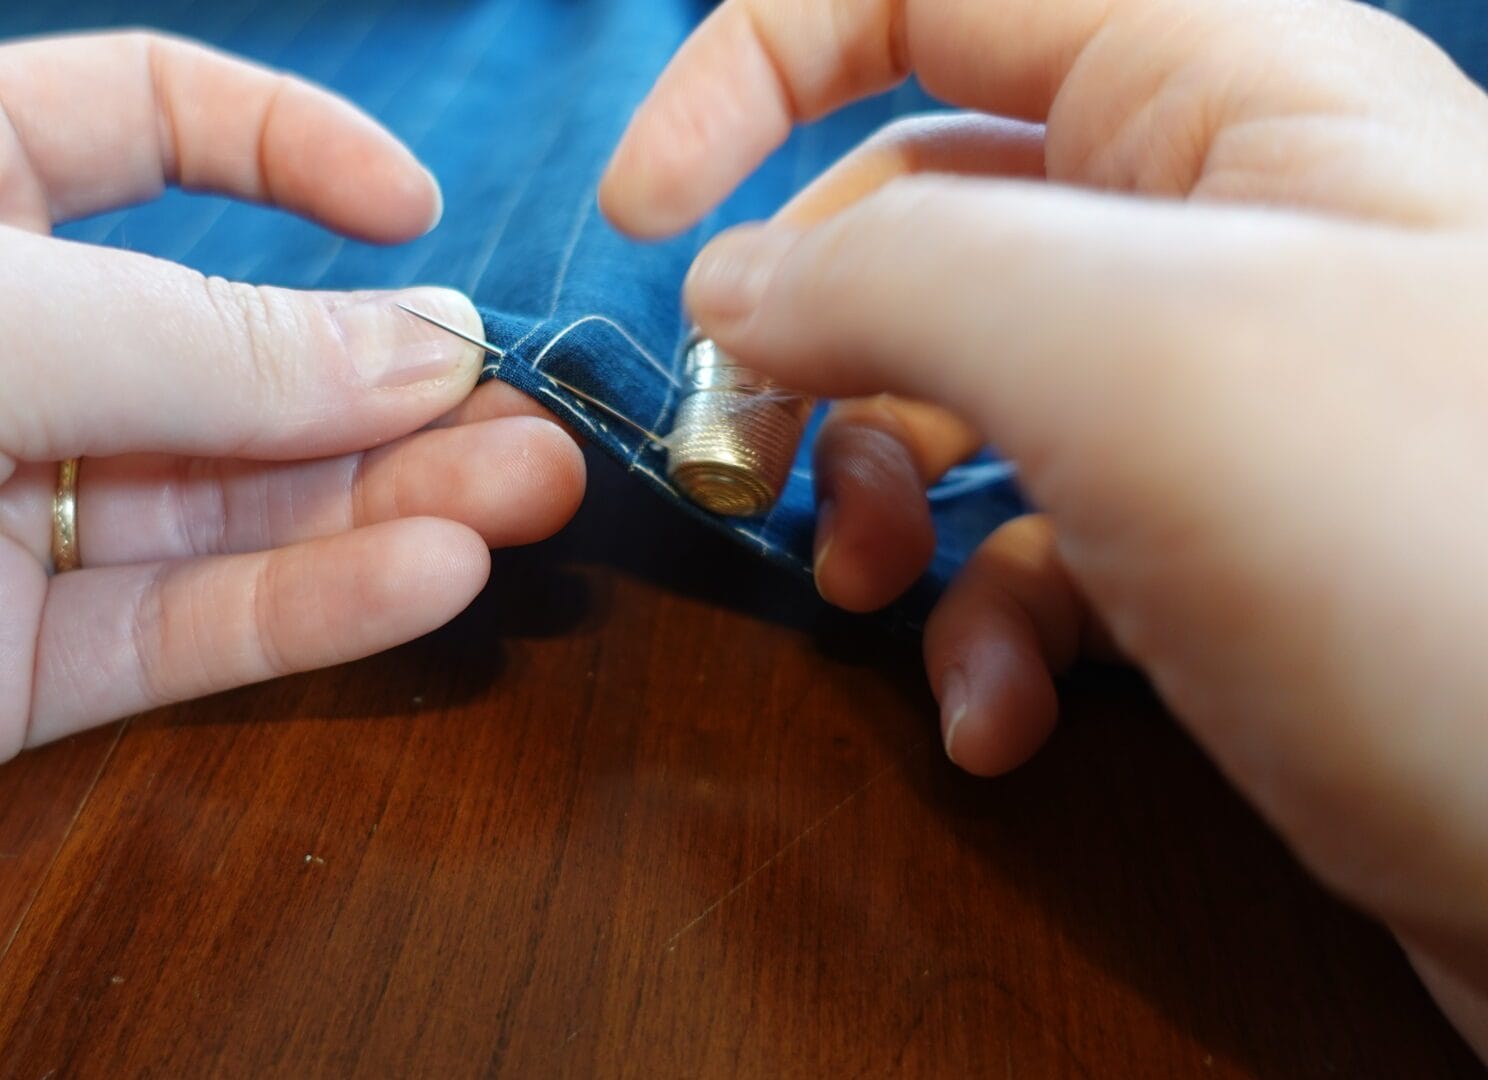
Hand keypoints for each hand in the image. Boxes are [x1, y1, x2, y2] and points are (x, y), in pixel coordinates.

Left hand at [0, 32, 583, 1009]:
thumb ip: (200, 345)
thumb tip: (417, 343)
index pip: (142, 124)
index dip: (288, 155)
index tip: (415, 212)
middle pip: (217, 344)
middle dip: (375, 378)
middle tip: (520, 413)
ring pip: (216, 504)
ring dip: (375, 502)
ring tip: (521, 497)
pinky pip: (165, 632)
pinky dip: (295, 612)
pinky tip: (418, 581)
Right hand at [601, 0, 1487, 1052]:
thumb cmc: (1432, 560)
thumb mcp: (1131, 354)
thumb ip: (893, 271)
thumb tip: (741, 287)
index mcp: (1222, 89)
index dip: (754, 67)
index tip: (645, 221)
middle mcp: (1227, 220)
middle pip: (920, 214)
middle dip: (811, 342)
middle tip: (751, 468)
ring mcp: (1233, 396)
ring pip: (963, 393)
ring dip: (885, 500)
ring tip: (882, 604)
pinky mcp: (1233, 554)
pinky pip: (1044, 549)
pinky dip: (986, 631)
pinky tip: (999, 722)